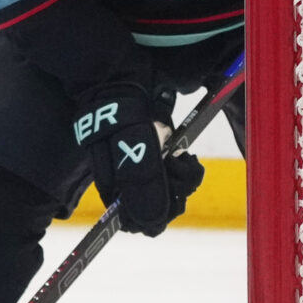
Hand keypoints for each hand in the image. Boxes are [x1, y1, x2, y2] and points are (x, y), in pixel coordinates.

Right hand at [72, 80, 201, 236]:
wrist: (124, 78)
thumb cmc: (125, 110)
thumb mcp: (134, 143)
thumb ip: (142, 182)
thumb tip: (150, 224)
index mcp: (115, 189)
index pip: (139, 222)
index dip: (160, 211)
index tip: (172, 189)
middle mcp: (127, 185)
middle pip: (158, 211)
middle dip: (176, 192)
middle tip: (179, 165)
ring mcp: (142, 172)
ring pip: (171, 195)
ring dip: (185, 178)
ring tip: (184, 157)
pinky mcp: (156, 159)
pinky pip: (176, 178)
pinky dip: (186, 169)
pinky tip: (186, 155)